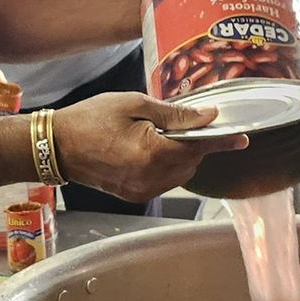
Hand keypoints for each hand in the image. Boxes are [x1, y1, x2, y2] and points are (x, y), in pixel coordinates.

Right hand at [52, 92, 248, 202]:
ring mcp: (142, 190)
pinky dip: (167, 167)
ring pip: (181, 175)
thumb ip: (175, 114)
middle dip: (195, 143)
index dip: (223, 141)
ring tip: (160, 135)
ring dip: (182, 156)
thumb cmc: (91, 119)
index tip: (243, 138)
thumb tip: (208, 116)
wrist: (56, 146)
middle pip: (192, 161)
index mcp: (152, 152)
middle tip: (186, 123)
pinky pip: (165, 182)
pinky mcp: (135, 196)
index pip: (199, 146)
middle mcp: (151, 178)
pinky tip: (152, 149)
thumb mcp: (134, 104)